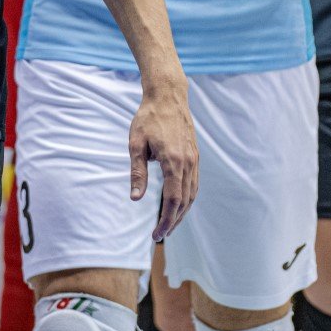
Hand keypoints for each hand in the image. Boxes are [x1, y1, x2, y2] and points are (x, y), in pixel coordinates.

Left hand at [129, 81, 198, 241]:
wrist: (168, 95)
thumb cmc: (148, 118)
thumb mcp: (136, 144)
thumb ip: (137, 172)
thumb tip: (135, 198)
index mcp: (173, 161)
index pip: (173, 200)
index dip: (166, 220)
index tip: (157, 234)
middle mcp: (188, 162)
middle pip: (185, 201)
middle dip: (174, 221)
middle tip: (161, 235)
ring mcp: (194, 158)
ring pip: (192, 193)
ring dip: (182, 212)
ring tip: (170, 224)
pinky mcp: (195, 155)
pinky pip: (194, 183)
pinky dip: (187, 198)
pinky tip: (179, 203)